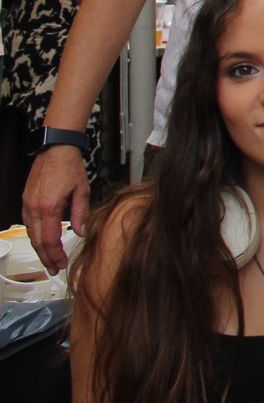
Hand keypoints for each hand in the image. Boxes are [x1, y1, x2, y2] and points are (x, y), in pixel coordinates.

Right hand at [23, 146, 90, 274]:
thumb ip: (81, 213)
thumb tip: (81, 233)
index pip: (49, 240)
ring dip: (39, 249)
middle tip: (54, 269)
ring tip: (49, 259)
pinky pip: (28, 224)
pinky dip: (35, 236)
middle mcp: (34, 209)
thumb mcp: (82, 190)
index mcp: (49, 208)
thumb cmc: (69, 167)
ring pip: (31, 235)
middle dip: (46, 258)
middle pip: (37, 242)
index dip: (55, 256)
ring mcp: (27, 205)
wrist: (55, 149)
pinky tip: (42, 241)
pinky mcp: (25, 201)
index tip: (61, 265)